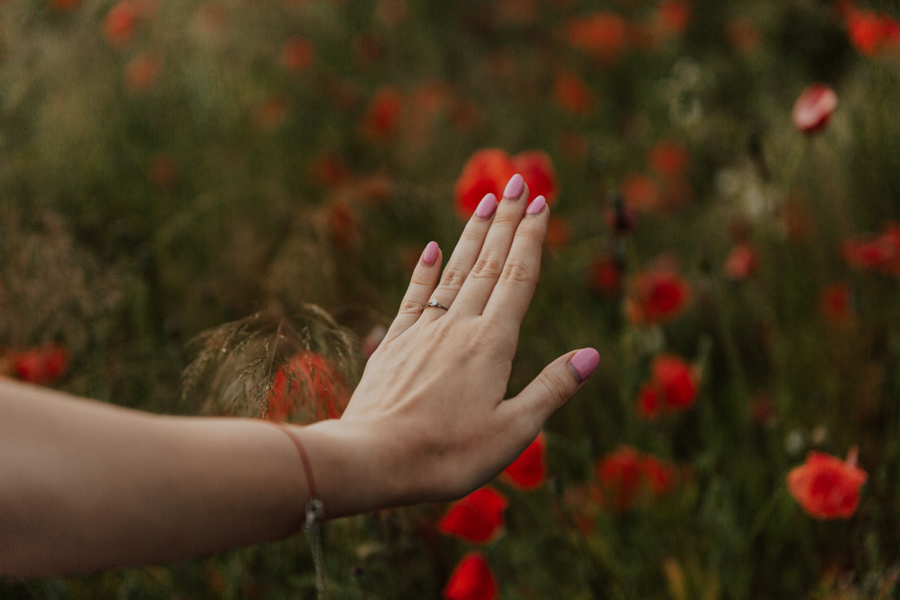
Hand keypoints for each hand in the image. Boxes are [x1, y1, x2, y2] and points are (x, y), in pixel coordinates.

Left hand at [302, 174, 598, 516]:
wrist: (374, 459)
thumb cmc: (449, 454)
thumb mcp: (513, 430)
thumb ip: (552, 388)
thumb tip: (593, 355)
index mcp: (492, 345)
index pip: (518, 279)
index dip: (531, 239)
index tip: (540, 202)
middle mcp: (459, 327)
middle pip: (489, 264)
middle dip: (506, 221)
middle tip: (518, 181)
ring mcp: (423, 332)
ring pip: (455, 273)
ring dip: (472, 235)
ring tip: (485, 200)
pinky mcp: (395, 345)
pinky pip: (414, 298)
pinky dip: (425, 271)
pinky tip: (433, 249)